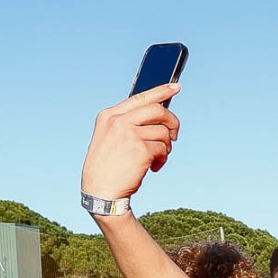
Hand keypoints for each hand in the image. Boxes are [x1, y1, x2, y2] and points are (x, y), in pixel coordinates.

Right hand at [82, 83, 180, 200]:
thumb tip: (159, 115)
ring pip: (163, 132)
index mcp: (110, 115)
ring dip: (166, 147)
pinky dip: (162, 159)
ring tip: (157, 158)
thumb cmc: (108, 166)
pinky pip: (163, 148)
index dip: (161, 91)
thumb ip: (128, 123)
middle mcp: (118, 121)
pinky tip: (153, 167)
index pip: (140, 97)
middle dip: (172, 122)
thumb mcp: (110, 137)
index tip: (176, 87)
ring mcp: (129, 133)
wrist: (101, 191)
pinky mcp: (140, 149)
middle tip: (174, 136)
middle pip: (158, 110)